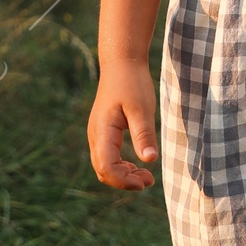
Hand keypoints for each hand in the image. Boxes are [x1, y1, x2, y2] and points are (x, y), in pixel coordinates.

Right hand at [89, 62, 159, 189]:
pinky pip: (107, 157)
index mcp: (103, 131)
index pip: (106, 167)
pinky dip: (121, 166)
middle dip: (124, 181)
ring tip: (146, 177)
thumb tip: (150, 160)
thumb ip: (144, 134)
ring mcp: (98, 134)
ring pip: (104, 166)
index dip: (123, 180)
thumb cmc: (132, 83)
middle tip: (149, 181)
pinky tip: (137, 165)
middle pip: (103, 171)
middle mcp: (96, 135)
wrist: (121, 63)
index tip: (145, 181)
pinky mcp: (104, 132)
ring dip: (123, 175)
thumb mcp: (142, 108)